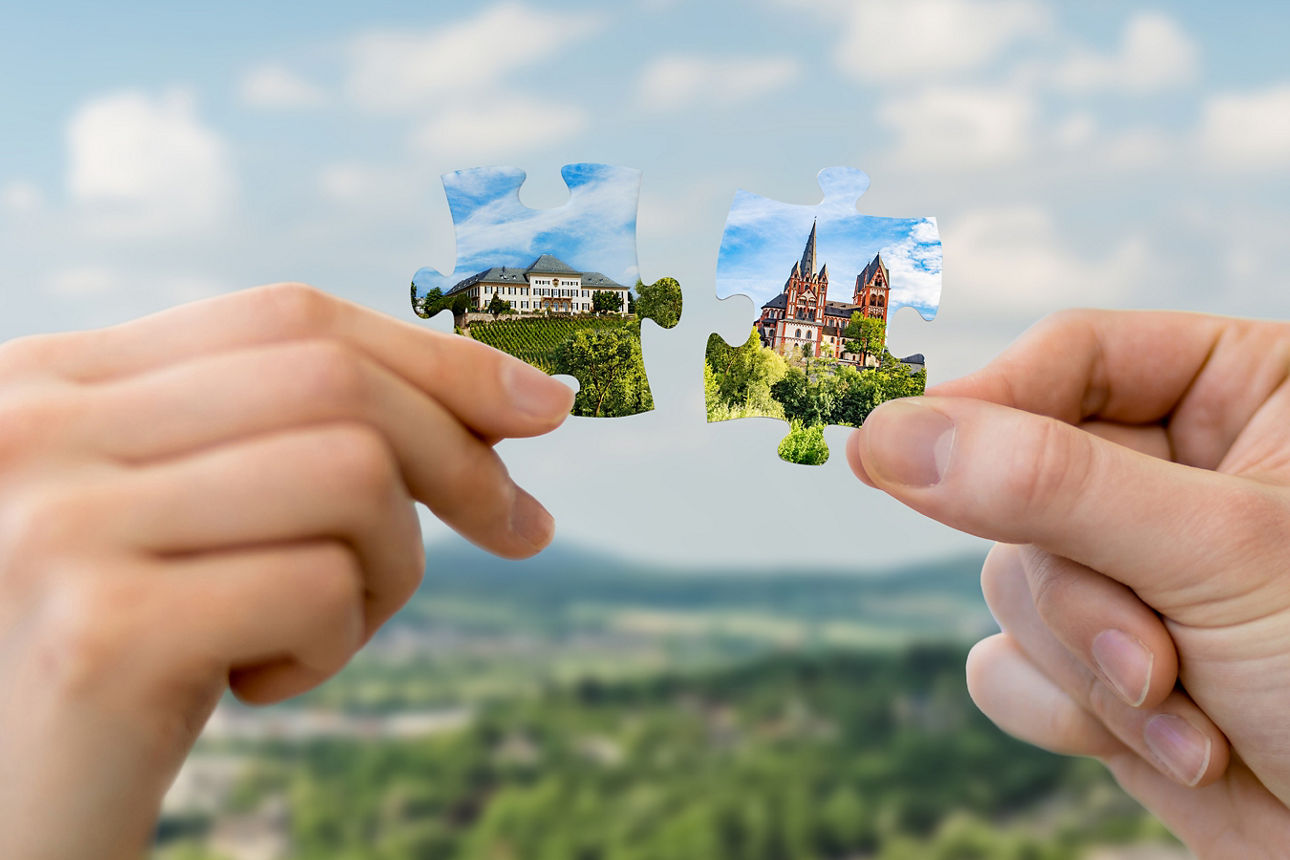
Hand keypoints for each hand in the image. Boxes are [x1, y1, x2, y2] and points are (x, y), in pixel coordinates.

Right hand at [0, 283, 573, 858]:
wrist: (11, 813)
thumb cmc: (126, 655)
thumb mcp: (201, 516)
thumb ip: (304, 435)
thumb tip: (523, 396)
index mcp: (54, 378)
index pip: (290, 318)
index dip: (436, 357)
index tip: (541, 409)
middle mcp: (35, 429)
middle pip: (335, 383)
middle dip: (460, 462)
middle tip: (521, 530)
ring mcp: (58, 526)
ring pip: (351, 476)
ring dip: (385, 571)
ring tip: (314, 632)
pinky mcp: (101, 633)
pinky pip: (320, 590)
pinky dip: (329, 648)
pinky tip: (249, 686)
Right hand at [847, 310, 1289, 854]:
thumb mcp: (1213, 554)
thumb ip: (1046, 484)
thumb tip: (886, 437)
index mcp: (1242, 398)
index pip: (1073, 358)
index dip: (988, 406)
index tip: (897, 451)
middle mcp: (1178, 478)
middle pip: (1022, 483)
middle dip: (1078, 589)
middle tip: (1152, 652)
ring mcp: (1133, 573)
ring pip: (1007, 582)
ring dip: (1087, 663)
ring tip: (1187, 710)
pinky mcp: (1099, 663)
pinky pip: (1005, 663)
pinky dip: (1066, 711)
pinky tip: (1168, 743)